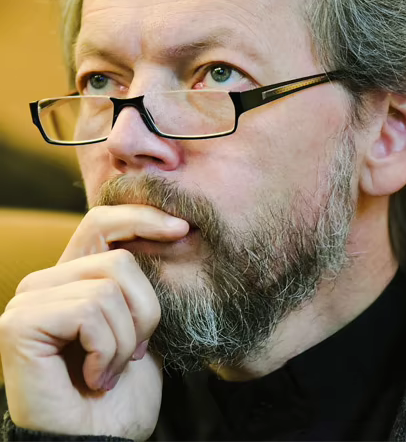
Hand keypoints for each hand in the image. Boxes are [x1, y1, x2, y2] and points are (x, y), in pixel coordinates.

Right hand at [0, 205, 188, 439]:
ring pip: (108, 286)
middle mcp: (46, 281)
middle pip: (118, 259)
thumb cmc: (123, 390)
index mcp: (73, 277)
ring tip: (111, 371)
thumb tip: (173, 230)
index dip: (142, 218)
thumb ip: (142, 282)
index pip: (102, 222)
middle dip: (145, 312)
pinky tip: (96, 378)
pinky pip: (90, 311)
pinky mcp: (20, 322)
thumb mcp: (144, 325)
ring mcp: (29, 300)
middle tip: (135, 354)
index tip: (182, 229)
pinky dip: (107, 351)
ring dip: (127, 340)